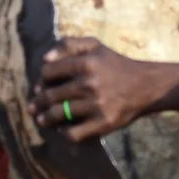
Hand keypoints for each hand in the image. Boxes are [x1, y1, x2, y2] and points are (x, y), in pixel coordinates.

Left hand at [37, 38, 165, 142]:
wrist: (146, 86)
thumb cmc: (115, 64)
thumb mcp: (95, 46)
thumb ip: (69, 44)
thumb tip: (45, 59)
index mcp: (85, 63)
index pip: (48, 72)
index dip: (41, 79)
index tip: (41, 86)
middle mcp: (89, 84)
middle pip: (51, 95)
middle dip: (38, 102)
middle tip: (33, 107)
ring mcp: (96, 105)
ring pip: (59, 115)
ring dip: (46, 119)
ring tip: (41, 120)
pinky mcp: (103, 123)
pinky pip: (74, 133)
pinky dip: (64, 133)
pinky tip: (62, 129)